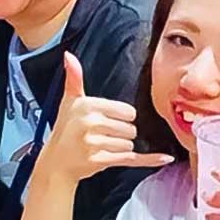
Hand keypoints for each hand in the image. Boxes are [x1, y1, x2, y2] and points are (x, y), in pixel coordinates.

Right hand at [32, 54, 171, 188]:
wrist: (55, 164)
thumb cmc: (64, 131)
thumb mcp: (68, 102)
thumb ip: (73, 78)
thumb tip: (69, 55)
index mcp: (87, 105)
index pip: (128, 111)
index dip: (120, 118)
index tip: (105, 122)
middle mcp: (90, 123)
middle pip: (130, 128)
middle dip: (121, 134)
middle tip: (102, 136)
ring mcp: (94, 143)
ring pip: (129, 144)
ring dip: (120, 148)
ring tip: (102, 148)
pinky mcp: (100, 161)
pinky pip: (132, 158)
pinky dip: (149, 159)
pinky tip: (164, 158)